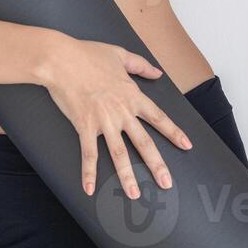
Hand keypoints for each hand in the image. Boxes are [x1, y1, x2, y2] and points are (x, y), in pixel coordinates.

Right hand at [39, 38, 191, 198]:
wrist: (61, 59)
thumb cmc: (88, 54)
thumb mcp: (119, 54)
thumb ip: (140, 65)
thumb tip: (157, 72)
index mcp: (132, 95)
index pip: (158, 117)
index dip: (173, 132)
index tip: (186, 146)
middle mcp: (122, 112)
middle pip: (144, 143)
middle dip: (157, 165)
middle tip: (166, 183)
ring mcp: (103, 121)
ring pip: (119, 154)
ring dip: (127, 176)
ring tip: (134, 194)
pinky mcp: (84, 126)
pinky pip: (88, 153)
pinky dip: (88, 172)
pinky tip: (89, 188)